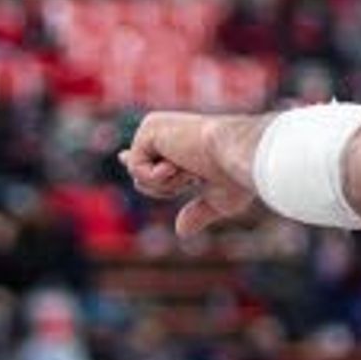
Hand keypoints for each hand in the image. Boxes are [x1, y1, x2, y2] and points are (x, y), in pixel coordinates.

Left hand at [121, 110, 271, 239]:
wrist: (238, 155)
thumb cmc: (236, 175)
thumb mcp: (219, 202)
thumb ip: (198, 213)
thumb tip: (181, 232)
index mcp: (183, 147)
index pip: (153, 155)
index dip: (136, 159)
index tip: (122, 156)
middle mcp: (169, 133)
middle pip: (140, 176)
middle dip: (162, 188)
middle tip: (192, 176)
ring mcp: (158, 128)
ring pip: (138, 175)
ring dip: (164, 184)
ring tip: (188, 168)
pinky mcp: (149, 127)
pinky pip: (136, 168)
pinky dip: (156, 177)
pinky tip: (177, 164)